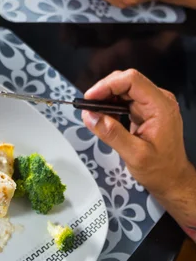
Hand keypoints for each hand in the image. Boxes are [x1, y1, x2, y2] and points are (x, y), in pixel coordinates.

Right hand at [81, 69, 192, 199]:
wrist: (172, 180)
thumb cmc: (159, 170)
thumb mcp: (135, 155)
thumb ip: (112, 133)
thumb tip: (89, 116)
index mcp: (160, 106)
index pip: (132, 80)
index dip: (107, 85)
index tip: (89, 98)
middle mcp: (158, 99)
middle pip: (126, 81)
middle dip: (104, 91)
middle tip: (88, 108)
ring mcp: (152, 103)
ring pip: (123, 89)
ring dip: (105, 99)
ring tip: (95, 116)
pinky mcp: (145, 109)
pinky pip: (124, 99)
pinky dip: (111, 106)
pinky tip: (105, 119)